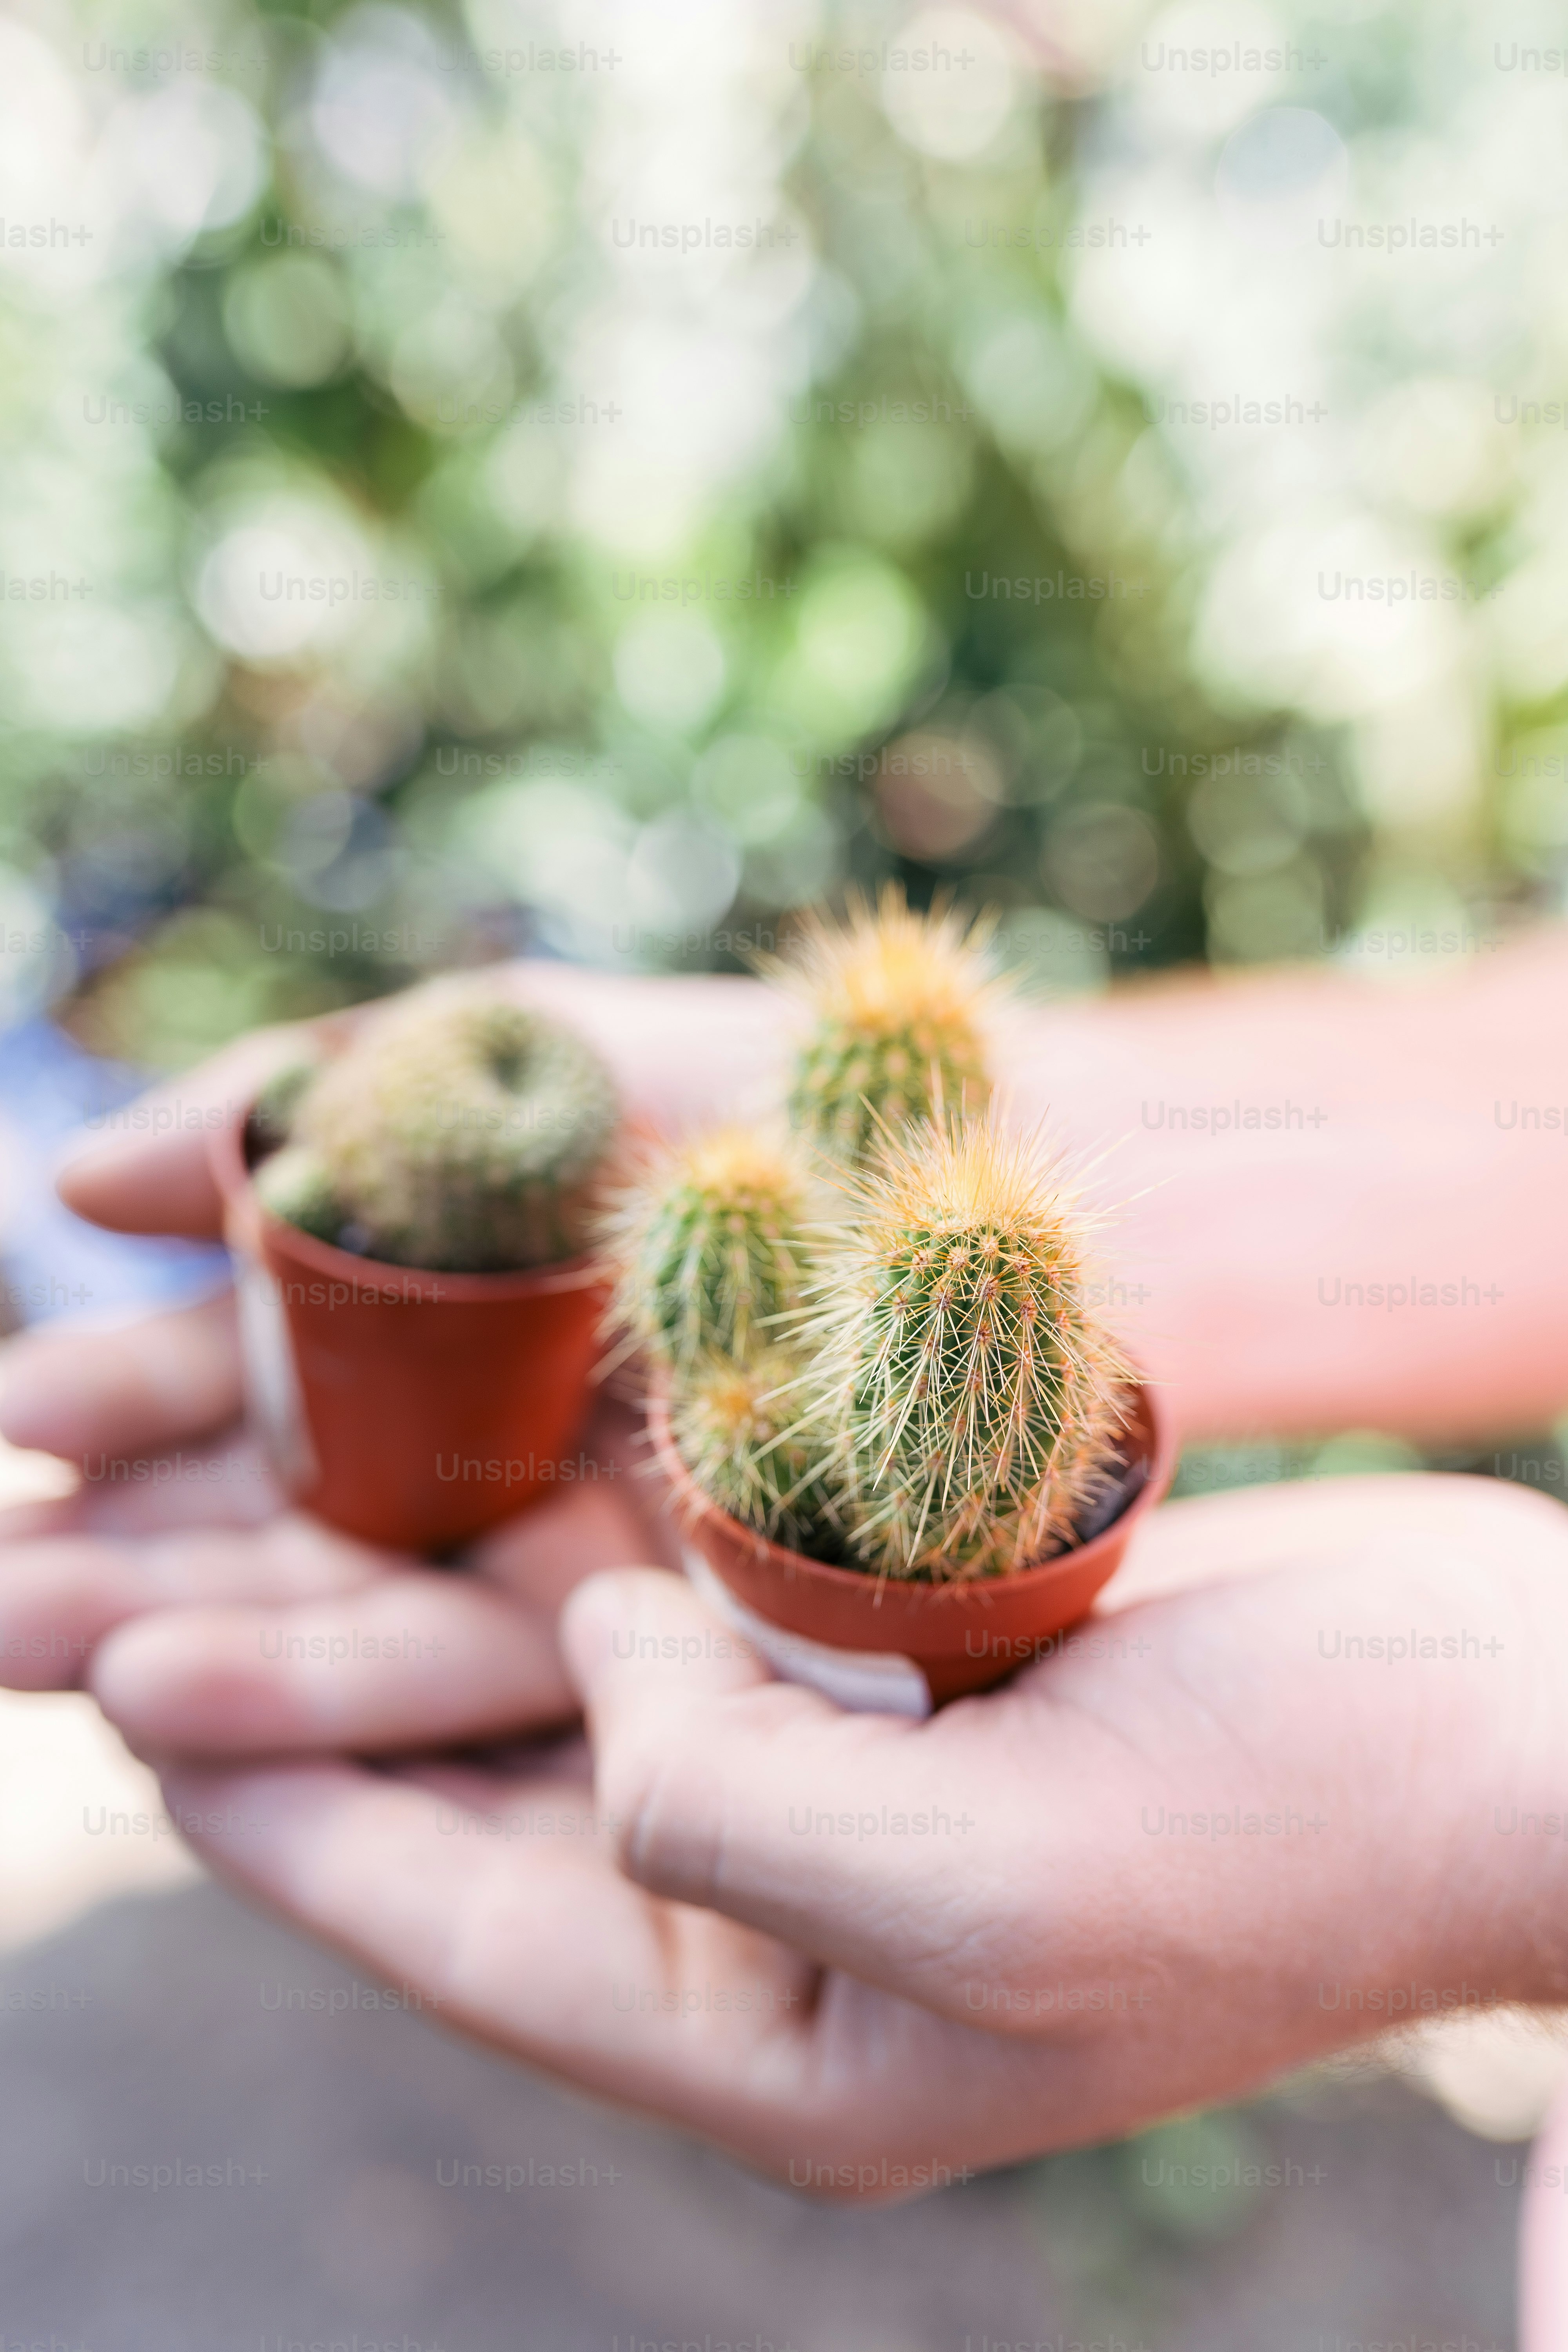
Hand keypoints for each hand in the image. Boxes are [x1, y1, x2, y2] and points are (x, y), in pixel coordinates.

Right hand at [0, 965, 780, 1704]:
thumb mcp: (552, 1050)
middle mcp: (531, 1434)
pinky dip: (358, 1712)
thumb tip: (80, 1184)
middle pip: (304, 1515)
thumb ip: (327, 1093)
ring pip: (375, 1616)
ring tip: (55, 1666)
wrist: (1046, 1188)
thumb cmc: (819, 1090)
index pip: (278, 1369)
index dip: (149, 1401)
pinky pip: (503, 1683)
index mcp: (490, 1300)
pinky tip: (206, 1741)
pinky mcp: (685, 1636)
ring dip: (213, 1646)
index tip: (22, 1432)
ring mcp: (603, 1540)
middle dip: (144, 1553)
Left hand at [91, 1469, 1567, 2196]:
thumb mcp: (983, 1896)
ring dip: (448, 1613)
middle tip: (140, 1611)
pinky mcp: (907, 1682)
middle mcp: (798, 1928)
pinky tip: (504, 1469)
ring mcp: (853, 1797)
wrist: (1490, 1723)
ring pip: (585, 1705)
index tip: (140, 1715)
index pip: (472, 1937)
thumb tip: (599, 1680)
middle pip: (494, 1819)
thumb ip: (722, 1824)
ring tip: (286, 1515)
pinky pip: (701, 1619)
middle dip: (327, 1712)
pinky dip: (603, 1552)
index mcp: (793, 2043)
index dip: (294, 1828)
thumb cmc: (1286, 1833)